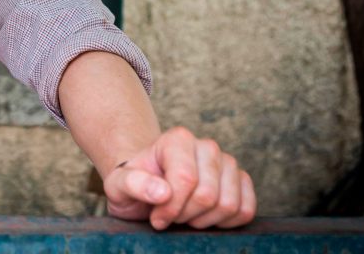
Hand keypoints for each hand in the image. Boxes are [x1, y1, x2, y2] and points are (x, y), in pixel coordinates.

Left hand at [103, 126, 255, 229]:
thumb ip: (133, 184)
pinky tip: (204, 218)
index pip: (185, 179)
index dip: (171, 207)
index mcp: (177, 139)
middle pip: (208, 195)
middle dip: (186, 215)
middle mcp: (206, 146)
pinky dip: (225, 223)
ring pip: (229, 204)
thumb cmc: (133, 185)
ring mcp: (227, 163)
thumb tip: (162, 192)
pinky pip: (246, 210)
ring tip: (185, 214)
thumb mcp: (118, 185)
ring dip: (204, 220)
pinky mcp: (241, 182)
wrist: (147, 188)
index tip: (156, 218)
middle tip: (169, 215)